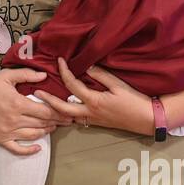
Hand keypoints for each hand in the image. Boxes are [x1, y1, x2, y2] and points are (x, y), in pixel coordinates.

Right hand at [0, 68, 64, 154]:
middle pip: (42, 123)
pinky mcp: (1, 139)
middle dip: (57, 122)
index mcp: (17, 103)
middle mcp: (14, 119)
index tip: (68, 112)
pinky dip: (29, 150)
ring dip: (46, 132)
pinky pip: (17, 149)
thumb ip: (26, 74)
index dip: (59, 112)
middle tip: (67, 121)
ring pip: (33, 135)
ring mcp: (7, 131)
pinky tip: (38, 148)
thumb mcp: (6, 75)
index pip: (44, 110)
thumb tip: (44, 76)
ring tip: (53, 127)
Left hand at [30, 58, 154, 136]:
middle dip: (48, 100)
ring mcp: (92, 120)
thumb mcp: (118, 85)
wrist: (147, 119)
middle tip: (36, 93)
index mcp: (93, 101)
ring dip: (56, 109)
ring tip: (46, 101)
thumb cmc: (134, 101)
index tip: (59, 61)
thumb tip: (86, 65)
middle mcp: (89, 112)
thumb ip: (100, 75)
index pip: (72, 85)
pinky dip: (67, 113)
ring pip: (68, 116)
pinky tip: (64, 107)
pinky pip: (77, 119)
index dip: (64, 71)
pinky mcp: (96, 123)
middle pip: (62, 108)